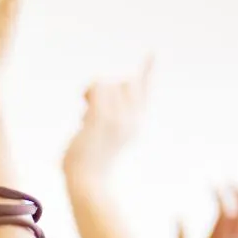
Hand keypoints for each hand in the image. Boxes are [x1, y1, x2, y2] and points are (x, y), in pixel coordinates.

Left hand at [63, 60, 151, 181]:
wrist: (89, 184)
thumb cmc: (90, 165)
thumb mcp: (100, 138)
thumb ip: (102, 117)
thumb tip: (93, 100)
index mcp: (135, 124)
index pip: (144, 92)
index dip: (147, 72)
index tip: (152, 53)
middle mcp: (133, 119)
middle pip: (125, 81)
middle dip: (108, 87)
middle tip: (92, 104)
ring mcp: (119, 118)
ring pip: (109, 83)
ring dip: (93, 92)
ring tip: (87, 113)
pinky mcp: (103, 118)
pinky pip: (98, 87)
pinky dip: (89, 93)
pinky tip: (85, 110)